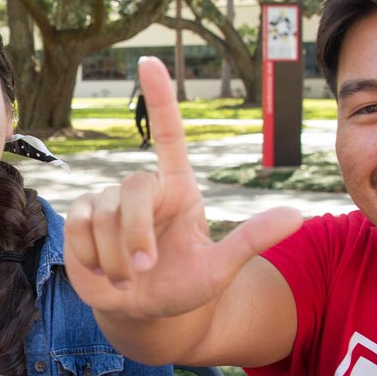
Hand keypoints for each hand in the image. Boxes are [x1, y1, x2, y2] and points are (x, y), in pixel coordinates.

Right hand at [64, 57, 301, 318]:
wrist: (145, 313)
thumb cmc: (184, 287)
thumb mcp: (221, 270)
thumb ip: (252, 240)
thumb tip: (298, 215)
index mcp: (179, 190)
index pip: (168, 134)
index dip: (160, 98)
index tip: (149, 62)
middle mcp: (143, 190)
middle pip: (130, 189)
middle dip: (135, 234)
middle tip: (145, 269)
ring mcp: (107, 202)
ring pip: (103, 215)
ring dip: (116, 257)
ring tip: (129, 278)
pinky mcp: (80, 219)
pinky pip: (78, 227)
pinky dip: (92, 258)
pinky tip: (103, 271)